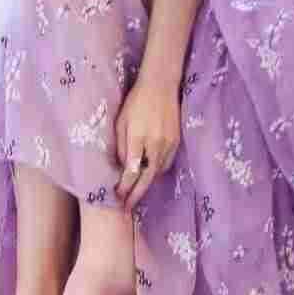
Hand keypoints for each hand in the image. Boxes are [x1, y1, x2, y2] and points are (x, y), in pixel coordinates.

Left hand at [114, 74, 180, 214]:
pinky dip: (156, 172)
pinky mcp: (176, 142)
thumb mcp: (121, 120)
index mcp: (138, 137)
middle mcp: (155, 143)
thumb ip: (121, 144)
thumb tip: (120, 166)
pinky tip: (148, 176)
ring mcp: (168, 144)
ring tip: (135, 195)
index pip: (131, 170)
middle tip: (126, 207)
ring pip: (157, 172)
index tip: (117, 196)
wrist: (160, 86)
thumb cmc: (135, 102)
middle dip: (136, 194)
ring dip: (146, 185)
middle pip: (146, 177)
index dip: (124, 186)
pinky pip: (166, 164)